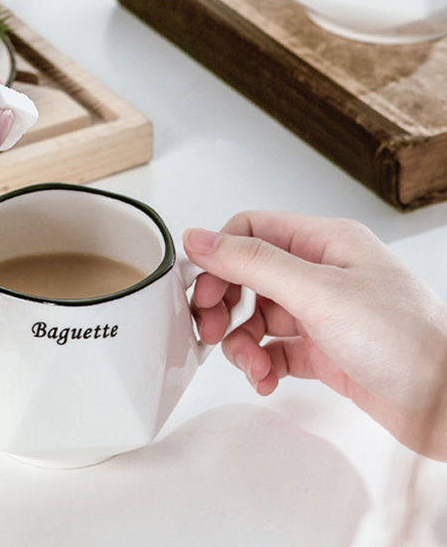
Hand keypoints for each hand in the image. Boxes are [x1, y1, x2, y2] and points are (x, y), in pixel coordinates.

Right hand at [183, 211, 446, 459]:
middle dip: (225, 303)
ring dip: (242, 342)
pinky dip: (262, 364)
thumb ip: (253, 262)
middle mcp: (321, 273)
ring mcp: (323, 313)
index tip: (202, 288)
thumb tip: (199, 237)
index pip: (251, 231)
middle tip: (212, 329)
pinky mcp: (325, 351)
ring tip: (251, 364)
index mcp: (324, 242)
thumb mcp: (319, 292)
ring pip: (257, 316)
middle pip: (249, 275)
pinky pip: (274, 350)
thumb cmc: (408, 342)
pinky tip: (267, 378)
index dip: (220, 257)